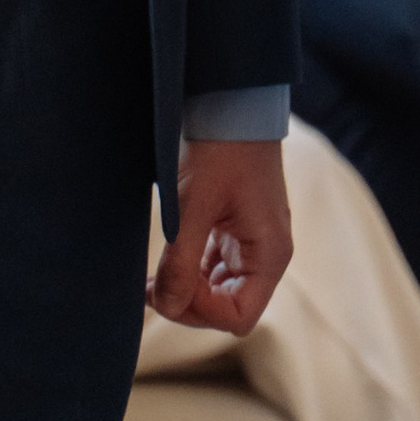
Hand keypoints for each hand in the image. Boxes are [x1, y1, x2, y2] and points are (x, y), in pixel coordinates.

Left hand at [146, 139, 291, 338]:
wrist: (231, 103)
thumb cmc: (220, 150)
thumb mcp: (193, 207)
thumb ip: (180, 262)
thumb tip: (166, 307)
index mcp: (269, 254)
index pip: (238, 317)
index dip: (201, 312)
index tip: (169, 288)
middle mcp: (265, 254)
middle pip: (228, 308)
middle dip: (189, 304)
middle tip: (151, 288)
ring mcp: (251, 242)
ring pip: (219, 291)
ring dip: (186, 290)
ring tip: (150, 282)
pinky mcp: (235, 230)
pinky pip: (213, 268)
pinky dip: (189, 272)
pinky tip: (163, 265)